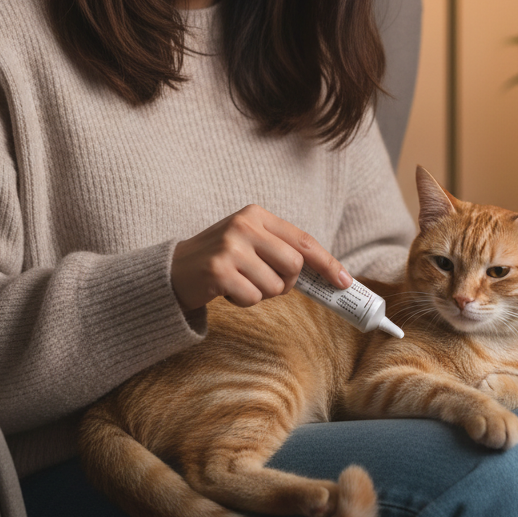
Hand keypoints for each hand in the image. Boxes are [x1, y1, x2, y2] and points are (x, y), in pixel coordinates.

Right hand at [170, 205, 351, 311]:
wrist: (173, 270)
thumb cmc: (221, 259)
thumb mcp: (250, 243)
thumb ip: (282, 251)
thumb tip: (326, 276)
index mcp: (256, 214)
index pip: (303, 240)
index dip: (327, 262)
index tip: (344, 281)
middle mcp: (244, 225)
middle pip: (294, 266)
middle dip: (286, 283)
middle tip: (265, 283)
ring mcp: (230, 247)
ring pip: (275, 286)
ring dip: (261, 294)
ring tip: (240, 283)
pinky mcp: (218, 270)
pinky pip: (253, 298)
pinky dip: (244, 302)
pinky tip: (226, 291)